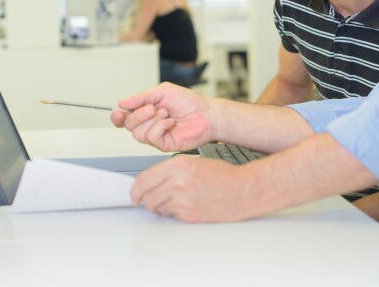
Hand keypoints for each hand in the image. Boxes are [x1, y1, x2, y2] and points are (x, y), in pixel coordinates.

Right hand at [111, 82, 213, 151]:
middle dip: (139, 114)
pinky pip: (151, 137)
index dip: (118, 117)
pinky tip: (170, 123)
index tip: (118, 112)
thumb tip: (122, 103)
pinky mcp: (163, 144)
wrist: (206, 114)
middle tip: (153, 107)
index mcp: (146, 111)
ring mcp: (156, 135)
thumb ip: (141, 97)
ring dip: (153, 120)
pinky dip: (160, 127)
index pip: (125, 118)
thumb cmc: (189, 102)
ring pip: (138, 133)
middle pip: (128, 125)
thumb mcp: (162, 91)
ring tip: (167, 113)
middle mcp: (149, 124)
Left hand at [132, 156, 252, 222]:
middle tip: (147, 200)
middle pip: (147, 196)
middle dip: (145, 199)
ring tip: (173, 201)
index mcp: (178, 165)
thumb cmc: (224, 176)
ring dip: (160, 206)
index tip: (134, 194)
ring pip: (157, 207)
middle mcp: (177, 182)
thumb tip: (153, 181)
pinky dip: (174, 212)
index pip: (144, 179)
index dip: (135, 189)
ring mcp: (182, 200)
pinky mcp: (188, 215)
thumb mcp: (194, 162)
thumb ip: (171, 170)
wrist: (243, 190)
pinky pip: (171, 215)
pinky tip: (185, 205)